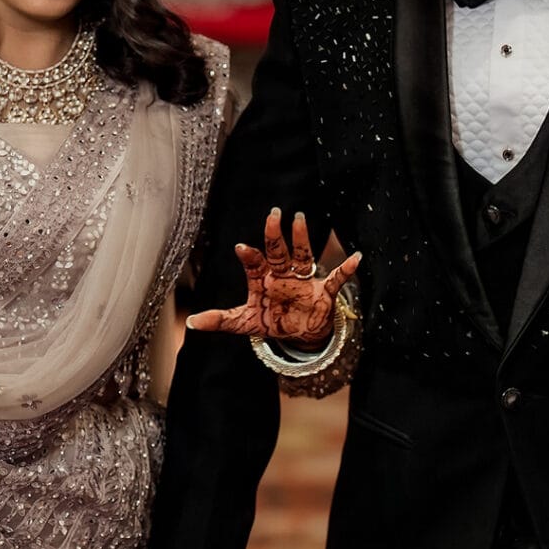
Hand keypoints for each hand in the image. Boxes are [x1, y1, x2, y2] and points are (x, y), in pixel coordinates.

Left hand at [184, 209, 360, 347]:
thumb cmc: (272, 320)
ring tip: (299, 219)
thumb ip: (221, 320)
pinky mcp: (323, 291)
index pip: (254, 263)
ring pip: (302, 255)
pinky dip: (346, 269)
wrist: (299, 333)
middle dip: (273, 234)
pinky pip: (336, 278)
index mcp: (262, 279)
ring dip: (301, 239)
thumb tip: (192, 322)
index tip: (241, 248)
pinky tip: (355, 258)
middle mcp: (281, 274)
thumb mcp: (246, 322)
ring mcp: (303, 280)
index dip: (249, 256)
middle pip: (277, 251)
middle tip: (272, 215)